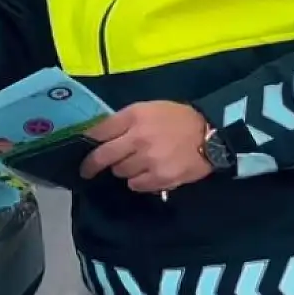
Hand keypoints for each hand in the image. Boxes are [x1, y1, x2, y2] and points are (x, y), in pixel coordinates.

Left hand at [79, 101, 213, 193]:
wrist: (211, 134)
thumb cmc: (176, 119)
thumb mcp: (148, 108)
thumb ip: (124, 121)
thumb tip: (99, 135)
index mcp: (134, 117)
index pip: (100, 131)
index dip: (88, 141)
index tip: (82, 149)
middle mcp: (138, 138)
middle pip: (103, 156)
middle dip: (92, 165)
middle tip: (87, 171)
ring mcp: (149, 160)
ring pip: (120, 172)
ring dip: (123, 170)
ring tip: (136, 163)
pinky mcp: (160, 178)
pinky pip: (136, 185)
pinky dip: (138, 182)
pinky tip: (148, 173)